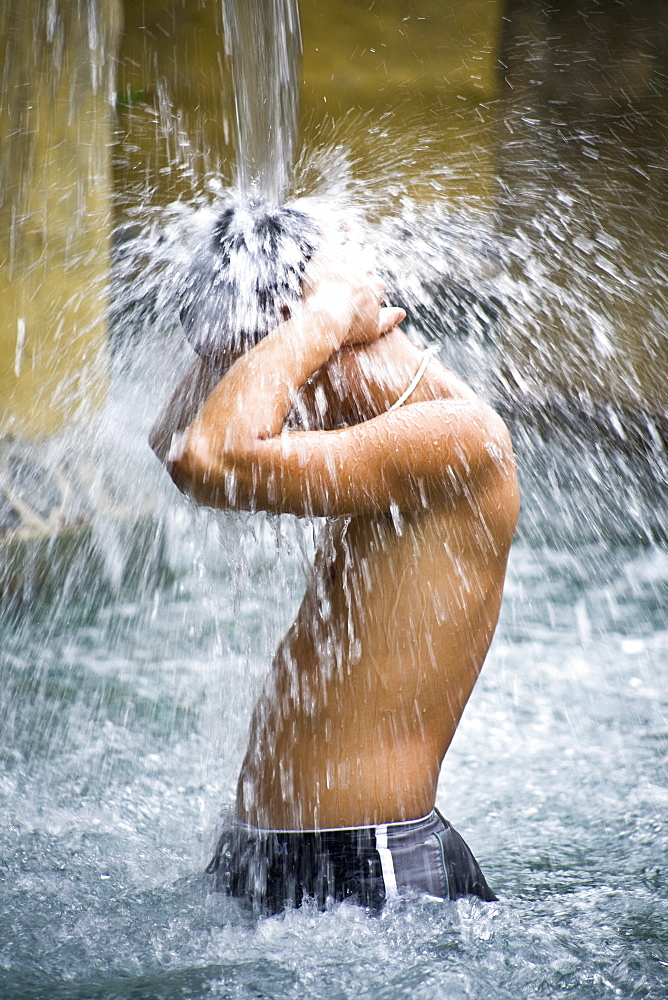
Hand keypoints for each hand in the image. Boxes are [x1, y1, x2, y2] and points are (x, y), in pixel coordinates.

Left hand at [302, 227, 404, 347]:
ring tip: (348, 225)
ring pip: (353, 239)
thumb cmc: (348, 327)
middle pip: (368, 256)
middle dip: (364, 254)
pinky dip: (330, 223)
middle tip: (359, 248)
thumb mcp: (373, 329)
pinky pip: (331, 231)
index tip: (365, 283)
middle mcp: (364, 269)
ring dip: (352, 232)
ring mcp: (347, 258)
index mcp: (375, 286)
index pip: (377, 280)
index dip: (371, 281)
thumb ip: (389, 320)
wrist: (328, 317)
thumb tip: (402, 314)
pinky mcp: (329, 252)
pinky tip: (327, 217)